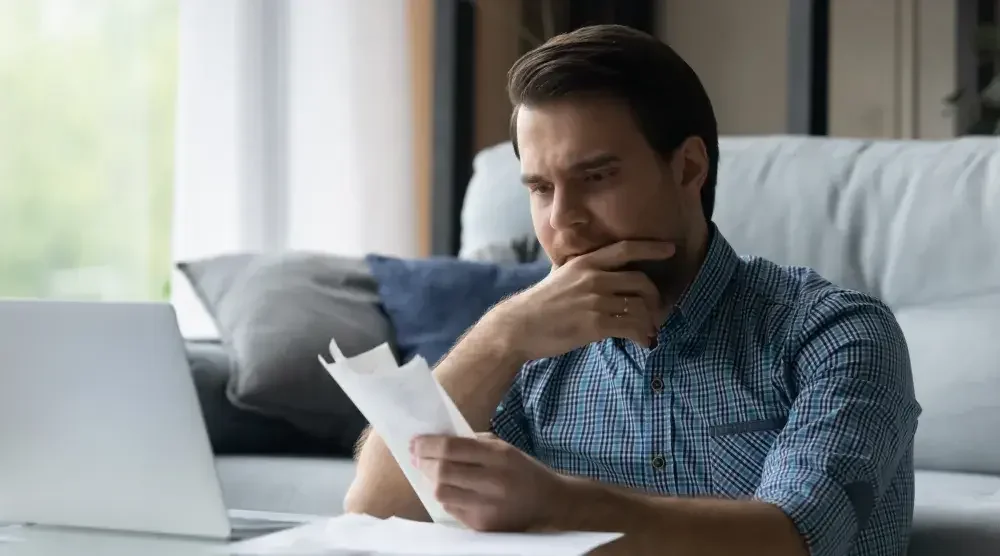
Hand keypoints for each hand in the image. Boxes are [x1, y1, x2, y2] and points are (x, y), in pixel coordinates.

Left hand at [411, 433, 566, 531]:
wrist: (549, 503)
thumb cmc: (524, 470)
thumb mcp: (504, 448)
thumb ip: (474, 443)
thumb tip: (439, 440)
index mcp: (499, 456)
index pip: (452, 448)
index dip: (428, 444)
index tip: (415, 441)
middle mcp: (493, 482)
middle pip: (442, 471)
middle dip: (423, 461)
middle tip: (416, 456)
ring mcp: (487, 507)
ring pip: (442, 492)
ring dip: (431, 480)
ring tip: (430, 472)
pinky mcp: (483, 526)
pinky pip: (452, 509)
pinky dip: (446, 497)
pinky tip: (449, 489)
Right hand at [488, 240, 675, 359]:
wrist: (519, 326)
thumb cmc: (539, 303)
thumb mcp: (559, 275)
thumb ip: (579, 268)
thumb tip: (591, 264)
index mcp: (585, 263)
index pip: (625, 249)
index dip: (651, 248)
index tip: (670, 249)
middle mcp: (593, 278)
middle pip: (641, 282)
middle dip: (654, 298)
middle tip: (656, 310)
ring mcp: (595, 301)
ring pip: (640, 307)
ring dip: (650, 321)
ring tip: (649, 331)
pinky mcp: (595, 325)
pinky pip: (632, 328)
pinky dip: (643, 336)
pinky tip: (643, 342)